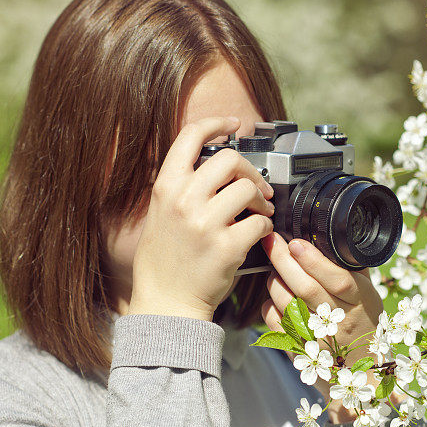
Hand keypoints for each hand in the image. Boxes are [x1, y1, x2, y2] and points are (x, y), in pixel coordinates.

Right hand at [129, 116, 274, 320]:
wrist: (166, 303)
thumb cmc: (165, 261)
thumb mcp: (160, 214)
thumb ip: (182, 188)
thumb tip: (214, 167)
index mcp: (166, 187)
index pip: (190, 136)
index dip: (216, 123)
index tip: (234, 123)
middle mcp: (183, 200)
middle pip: (230, 159)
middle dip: (251, 170)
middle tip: (259, 187)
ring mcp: (205, 223)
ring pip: (249, 189)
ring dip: (262, 199)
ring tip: (261, 211)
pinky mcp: (227, 246)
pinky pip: (261, 222)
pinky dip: (266, 226)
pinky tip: (260, 233)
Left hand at [260, 233, 384, 421]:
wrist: (361, 373)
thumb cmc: (364, 324)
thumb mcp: (368, 296)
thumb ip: (353, 269)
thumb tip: (334, 236)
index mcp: (360, 303)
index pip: (338, 279)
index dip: (314, 260)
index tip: (297, 242)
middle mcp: (339, 321)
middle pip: (306, 288)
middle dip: (284, 260)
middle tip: (271, 240)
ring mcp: (316, 337)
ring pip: (286, 303)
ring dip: (274, 280)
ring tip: (274, 266)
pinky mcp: (297, 349)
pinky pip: (274, 321)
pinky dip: (269, 304)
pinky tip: (275, 295)